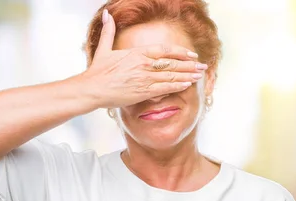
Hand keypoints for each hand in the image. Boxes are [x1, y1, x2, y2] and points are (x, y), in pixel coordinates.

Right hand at [83, 9, 207, 108]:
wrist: (92, 89)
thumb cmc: (97, 71)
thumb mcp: (104, 49)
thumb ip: (109, 31)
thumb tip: (108, 14)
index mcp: (137, 53)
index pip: (164, 50)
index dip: (180, 52)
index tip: (191, 54)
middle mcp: (143, 64)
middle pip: (172, 63)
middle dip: (190, 65)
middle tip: (203, 66)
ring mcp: (144, 78)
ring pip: (171, 76)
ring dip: (187, 75)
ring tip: (199, 75)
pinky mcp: (143, 92)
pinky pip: (165, 88)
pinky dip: (177, 86)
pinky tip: (187, 85)